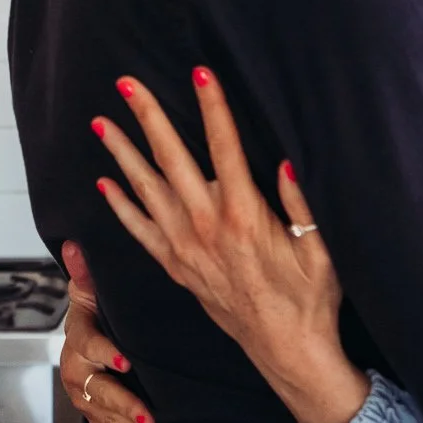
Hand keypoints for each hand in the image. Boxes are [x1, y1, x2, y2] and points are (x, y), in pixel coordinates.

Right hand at [59, 242, 158, 422]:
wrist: (90, 343)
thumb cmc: (95, 316)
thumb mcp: (91, 294)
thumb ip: (86, 275)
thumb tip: (75, 245)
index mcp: (78, 339)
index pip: (90, 346)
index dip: (106, 354)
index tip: (126, 361)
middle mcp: (78, 372)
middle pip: (100, 392)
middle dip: (125, 407)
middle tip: (149, 418)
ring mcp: (87, 397)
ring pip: (110, 418)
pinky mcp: (100, 415)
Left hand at [90, 68, 370, 422]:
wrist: (287, 350)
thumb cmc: (310, 299)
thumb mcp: (321, 248)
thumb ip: (301, 203)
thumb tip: (287, 160)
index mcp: (245, 214)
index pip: (225, 147)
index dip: (212, 106)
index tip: (200, 71)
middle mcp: (207, 227)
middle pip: (171, 159)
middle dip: (148, 116)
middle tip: (126, 83)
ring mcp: (186, 248)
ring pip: (145, 190)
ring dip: (122, 154)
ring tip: (101, 123)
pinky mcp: (178, 267)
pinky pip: (139, 231)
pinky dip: (120, 205)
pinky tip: (106, 183)